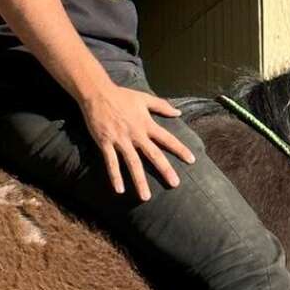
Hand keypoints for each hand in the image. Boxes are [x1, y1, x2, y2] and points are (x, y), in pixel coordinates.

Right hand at [80, 82, 196, 200]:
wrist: (97, 93)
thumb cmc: (121, 95)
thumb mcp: (144, 98)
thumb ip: (162, 106)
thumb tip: (179, 112)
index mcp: (146, 123)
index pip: (167, 138)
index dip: (180, 149)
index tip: (192, 160)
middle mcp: (135, 133)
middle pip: (153, 154)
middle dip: (165, 169)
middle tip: (175, 184)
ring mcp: (120, 139)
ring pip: (132, 163)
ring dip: (139, 180)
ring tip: (146, 197)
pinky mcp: (105, 142)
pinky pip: (111, 162)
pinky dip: (115, 176)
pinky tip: (119, 190)